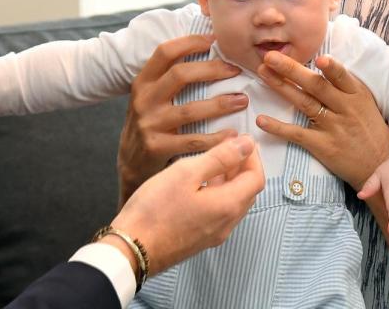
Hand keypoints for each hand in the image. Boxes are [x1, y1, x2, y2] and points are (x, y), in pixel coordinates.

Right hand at [109, 134, 264, 275]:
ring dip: (230, 180)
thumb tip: (246, 144)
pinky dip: (217, 194)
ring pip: (233, 202)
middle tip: (228, 147)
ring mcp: (214, 235)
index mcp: (228, 205)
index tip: (241, 140)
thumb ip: (219, 157)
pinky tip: (198, 184)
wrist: (131, 249)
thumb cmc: (155, 209)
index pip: (256, 178)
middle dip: (243, 167)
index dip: (252, 157)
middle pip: (248, 191)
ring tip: (212, 161)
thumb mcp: (186, 173)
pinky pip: (219, 213)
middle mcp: (227, 224)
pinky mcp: (200, 239)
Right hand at [118, 34, 247, 201]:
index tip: (214, 40)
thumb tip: (207, 49)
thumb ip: (169, 77)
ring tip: (242, 100)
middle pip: (180, 75)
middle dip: (212, 69)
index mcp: (143, 81)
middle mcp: (144, 99)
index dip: (190, 42)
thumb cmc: (150, 122)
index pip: (165, 52)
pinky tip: (232, 135)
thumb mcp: (151, 96)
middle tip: (236, 70)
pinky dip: (216, 138)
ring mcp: (150, 124)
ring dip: (220, 104)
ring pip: (190, 110)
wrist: (130, 162)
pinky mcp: (157, 147)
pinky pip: (193, 140)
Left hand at [254, 52, 388, 190]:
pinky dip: (278, 127)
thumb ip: (344, 85)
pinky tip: (261, 120)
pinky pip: (297, 134)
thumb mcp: (364, 102)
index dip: (331, 68)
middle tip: (270, 56)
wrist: (380, 163)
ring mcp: (333, 127)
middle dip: (292, 69)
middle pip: (316, 86)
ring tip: (263, 73)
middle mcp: (345, 108)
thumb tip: (320, 61)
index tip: (318, 57)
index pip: (342, 77)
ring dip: (281, 87)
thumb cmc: (368, 127)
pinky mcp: (323, 146)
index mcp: (356, 94)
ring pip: (304, 103)